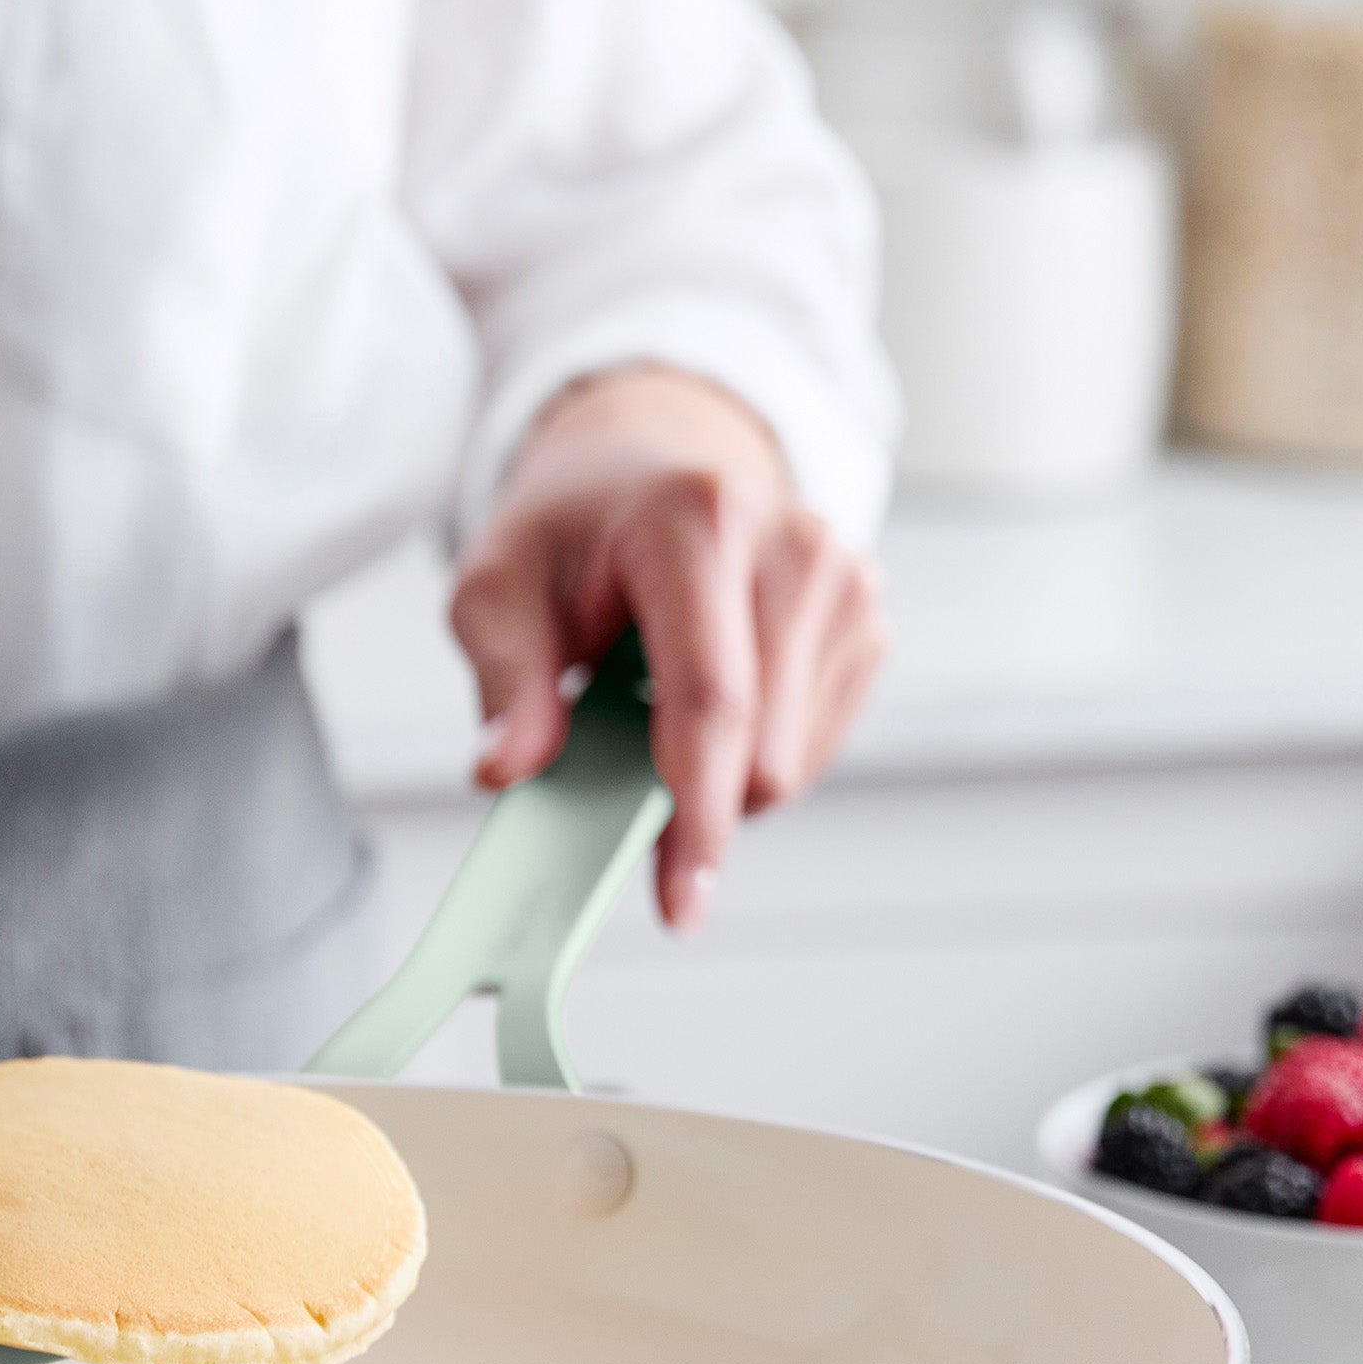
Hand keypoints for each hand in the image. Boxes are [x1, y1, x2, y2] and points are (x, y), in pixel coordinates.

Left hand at [451, 364, 885, 929]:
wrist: (646, 462)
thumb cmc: (572, 531)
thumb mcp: (497, 588)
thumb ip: (505, 680)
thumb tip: (508, 771)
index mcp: (697, 522)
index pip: (711, 699)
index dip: (695, 813)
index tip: (679, 901)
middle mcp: (793, 543)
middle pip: (760, 749)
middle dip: (685, 799)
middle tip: (612, 770)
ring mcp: (845, 581)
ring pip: (789, 762)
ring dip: (714, 774)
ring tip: (654, 704)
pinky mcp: (865, 620)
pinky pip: (809, 747)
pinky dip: (747, 753)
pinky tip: (707, 697)